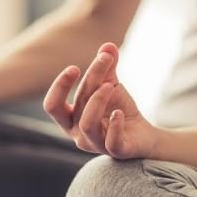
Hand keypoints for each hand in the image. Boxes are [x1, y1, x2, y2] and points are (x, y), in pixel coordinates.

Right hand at [43, 42, 158, 159]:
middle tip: (102, 61)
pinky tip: (120, 112)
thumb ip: (107, 67)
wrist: (143, 135)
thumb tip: (108, 45)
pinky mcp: (116, 151)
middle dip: (88, 82)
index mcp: (70, 119)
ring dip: (98, 100)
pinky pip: (111, 141)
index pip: (52, 105)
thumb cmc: (119, 110)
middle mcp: (78, 134)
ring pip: (87, 124)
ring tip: (113, 85)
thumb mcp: (111, 85)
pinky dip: (115, 125)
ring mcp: (96, 144)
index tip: (75, 68)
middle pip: (74, 107)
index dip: (59, 86)